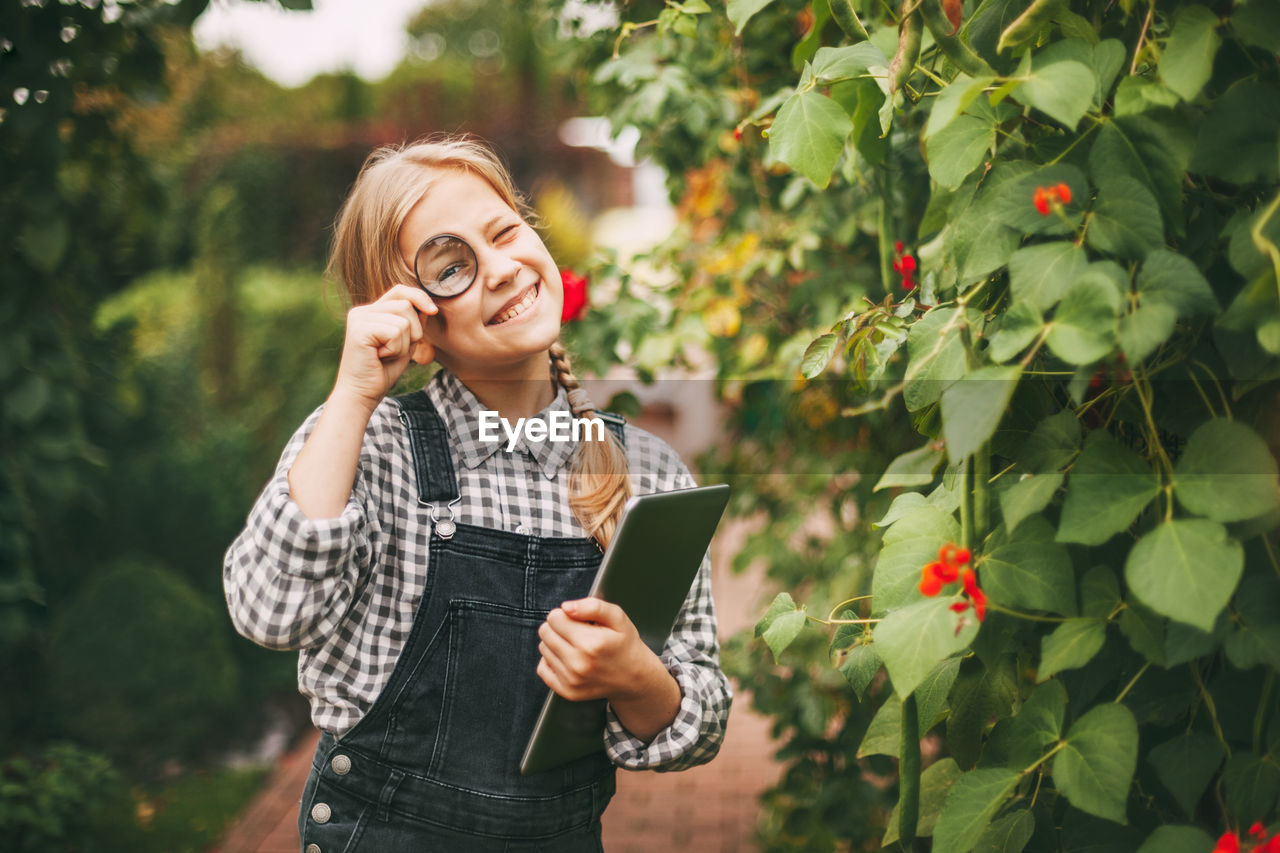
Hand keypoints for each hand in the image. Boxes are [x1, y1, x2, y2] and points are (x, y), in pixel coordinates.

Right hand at [333, 285, 437, 410]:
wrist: (362, 394)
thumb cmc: (383, 371)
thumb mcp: (405, 343)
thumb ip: (413, 323)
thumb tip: (428, 305)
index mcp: (370, 311)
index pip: (399, 291)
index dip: (419, 297)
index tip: (433, 311)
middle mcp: (362, 311)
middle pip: (406, 305)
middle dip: (413, 331)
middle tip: (395, 351)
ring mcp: (359, 318)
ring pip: (404, 321)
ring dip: (404, 344)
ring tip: (386, 355)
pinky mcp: (359, 329)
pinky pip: (396, 332)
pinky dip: (396, 349)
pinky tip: (380, 358)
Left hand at [536, 598, 652, 702]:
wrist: (634, 677)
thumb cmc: (624, 644)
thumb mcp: (617, 618)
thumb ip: (593, 606)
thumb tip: (566, 607)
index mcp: (591, 643)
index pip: (554, 618)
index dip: (565, 614)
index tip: (577, 620)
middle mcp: (578, 663)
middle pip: (545, 632)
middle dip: (558, 627)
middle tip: (576, 632)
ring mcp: (571, 680)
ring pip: (543, 648)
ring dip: (555, 643)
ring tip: (575, 646)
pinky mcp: (567, 691)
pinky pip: (542, 668)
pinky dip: (551, 661)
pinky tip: (568, 659)